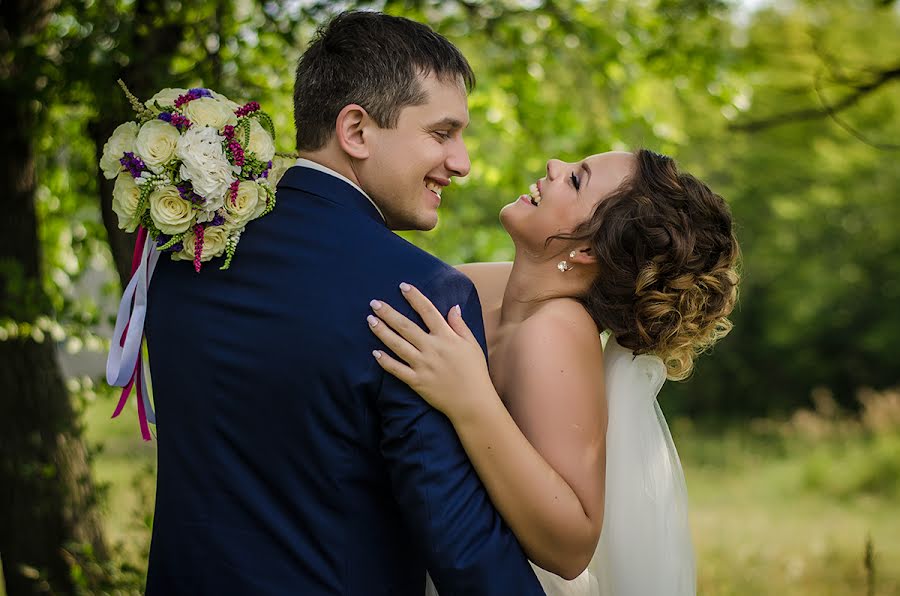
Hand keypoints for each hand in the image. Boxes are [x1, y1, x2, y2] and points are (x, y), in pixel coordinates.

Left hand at [367, 282, 494, 422]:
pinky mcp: (417, 382)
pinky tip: (375, 352)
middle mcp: (432, 348)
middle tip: (374, 303)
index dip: (415, 297)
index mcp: (446, 337)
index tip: (403, 286)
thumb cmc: (475, 372)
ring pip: (398, 345)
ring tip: (370, 320)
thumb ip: (460, 325)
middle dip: (389, 313)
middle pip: (406, 326)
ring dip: (382, 332)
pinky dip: (385, 361)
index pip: (428, 311)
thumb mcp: (472, 345)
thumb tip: (453, 307)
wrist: (474, 402)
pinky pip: (397, 370)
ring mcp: (423, 365)